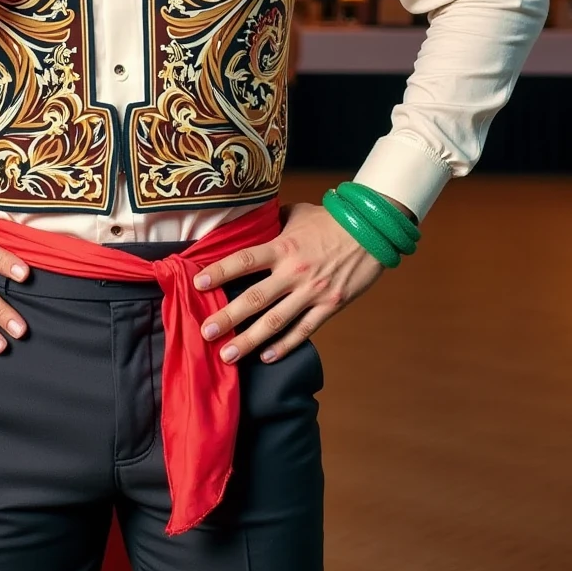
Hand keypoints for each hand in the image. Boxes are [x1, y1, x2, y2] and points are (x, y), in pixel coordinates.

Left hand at [192, 199, 395, 364]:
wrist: (374, 230)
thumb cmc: (331, 220)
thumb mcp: (297, 214)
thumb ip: (273, 224)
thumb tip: (250, 226)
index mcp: (284, 246)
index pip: (244, 260)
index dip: (220, 272)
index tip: (197, 283)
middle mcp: (295, 272)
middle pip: (255, 298)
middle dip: (228, 318)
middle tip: (205, 332)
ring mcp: (313, 291)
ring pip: (276, 322)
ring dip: (250, 340)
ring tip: (227, 355)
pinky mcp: (331, 305)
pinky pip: (305, 330)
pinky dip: (285, 346)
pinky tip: (266, 357)